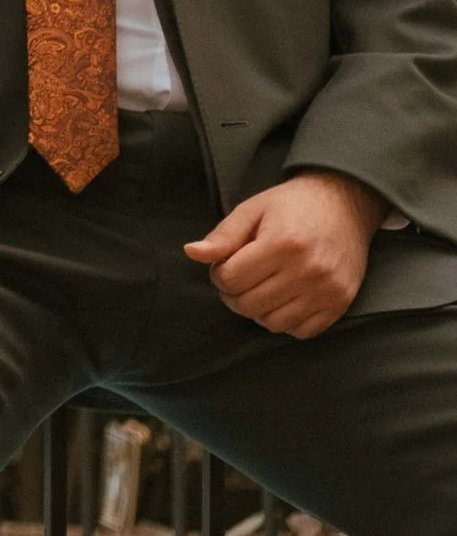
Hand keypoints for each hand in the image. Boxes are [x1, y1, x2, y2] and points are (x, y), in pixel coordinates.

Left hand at [184, 169, 385, 337]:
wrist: (345, 203)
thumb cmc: (293, 205)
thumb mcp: (253, 209)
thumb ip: (222, 236)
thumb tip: (191, 253)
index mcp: (282, 243)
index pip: (231, 279)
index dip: (218, 274)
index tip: (224, 264)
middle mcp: (307, 270)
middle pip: (249, 305)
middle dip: (233, 294)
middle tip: (239, 277)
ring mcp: (327, 291)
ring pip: (273, 323)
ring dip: (257, 310)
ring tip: (260, 288)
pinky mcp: (340, 303)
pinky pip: (301, 331)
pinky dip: (285, 321)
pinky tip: (283, 299)